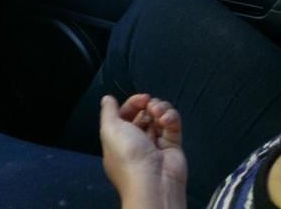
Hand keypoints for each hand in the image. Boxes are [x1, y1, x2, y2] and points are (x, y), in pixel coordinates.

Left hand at [100, 93, 186, 208]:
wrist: (153, 181)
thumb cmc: (128, 156)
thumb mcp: (110, 131)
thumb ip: (108, 112)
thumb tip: (107, 99)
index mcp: (120, 140)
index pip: (126, 115)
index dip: (133, 103)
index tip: (142, 99)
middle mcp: (138, 141)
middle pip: (144, 113)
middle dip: (148, 105)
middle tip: (151, 106)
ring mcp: (156, 142)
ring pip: (160, 115)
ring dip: (161, 108)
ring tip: (159, 114)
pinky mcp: (173, 144)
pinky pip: (173, 123)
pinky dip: (171, 117)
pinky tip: (167, 121)